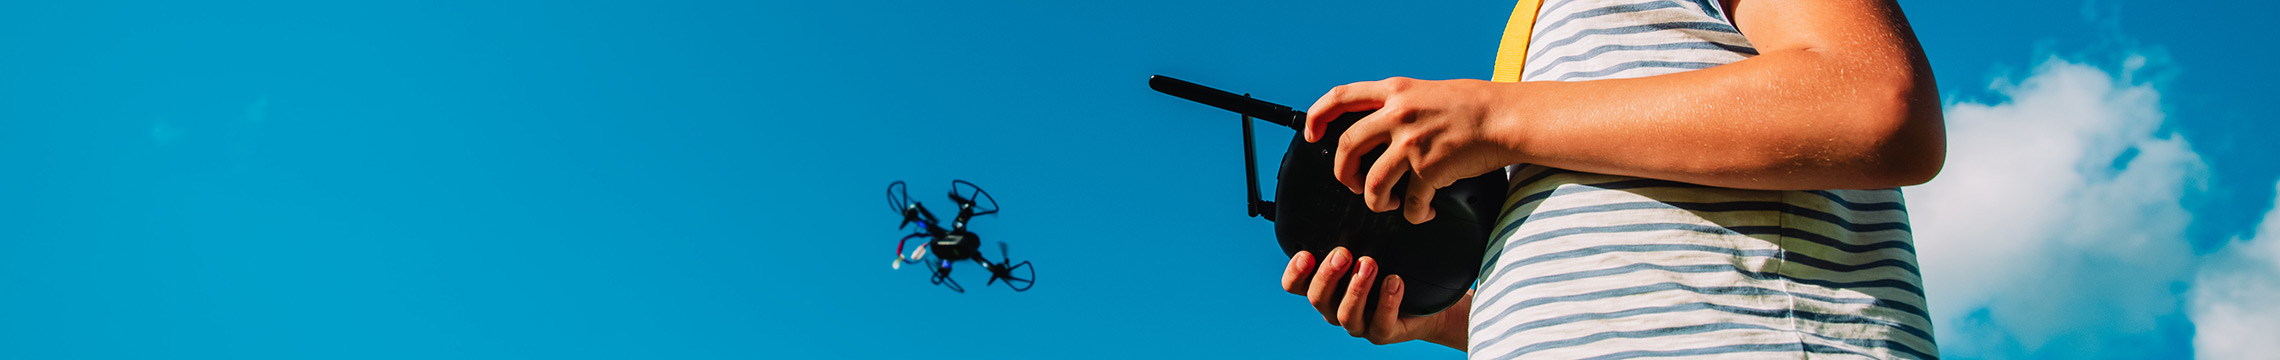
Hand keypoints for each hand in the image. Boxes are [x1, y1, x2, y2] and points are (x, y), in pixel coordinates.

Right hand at [1281, 248, 1466, 346]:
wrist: (1425, 303)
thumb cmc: (1392, 269)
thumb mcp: (1370, 248)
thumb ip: (1354, 236)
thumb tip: (1349, 200)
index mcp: (1327, 288)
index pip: (1296, 286)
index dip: (1295, 273)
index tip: (1306, 254)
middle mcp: (1336, 307)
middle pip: (1317, 298)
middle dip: (1328, 275)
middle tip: (1343, 254)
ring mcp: (1359, 323)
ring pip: (1346, 314)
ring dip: (1356, 288)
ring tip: (1370, 264)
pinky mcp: (1382, 333)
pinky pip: (1380, 324)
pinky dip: (1387, 302)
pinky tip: (1395, 281)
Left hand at [1304, 77, 1524, 223]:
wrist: (1506, 118)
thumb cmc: (1472, 105)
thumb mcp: (1426, 91)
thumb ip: (1397, 104)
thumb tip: (1373, 125)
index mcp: (1395, 91)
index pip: (1340, 97)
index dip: (1317, 116)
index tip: (1311, 134)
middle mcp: (1398, 114)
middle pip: (1347, 146)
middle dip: (1344, 172)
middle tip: (1352, 183)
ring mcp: (1412, 142)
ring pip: (1372, 182)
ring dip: (1374, 200)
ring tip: (1386, 203)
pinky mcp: (1430, 169)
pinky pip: (1411, 203)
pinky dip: (1415, 214)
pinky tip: (1424, 213)